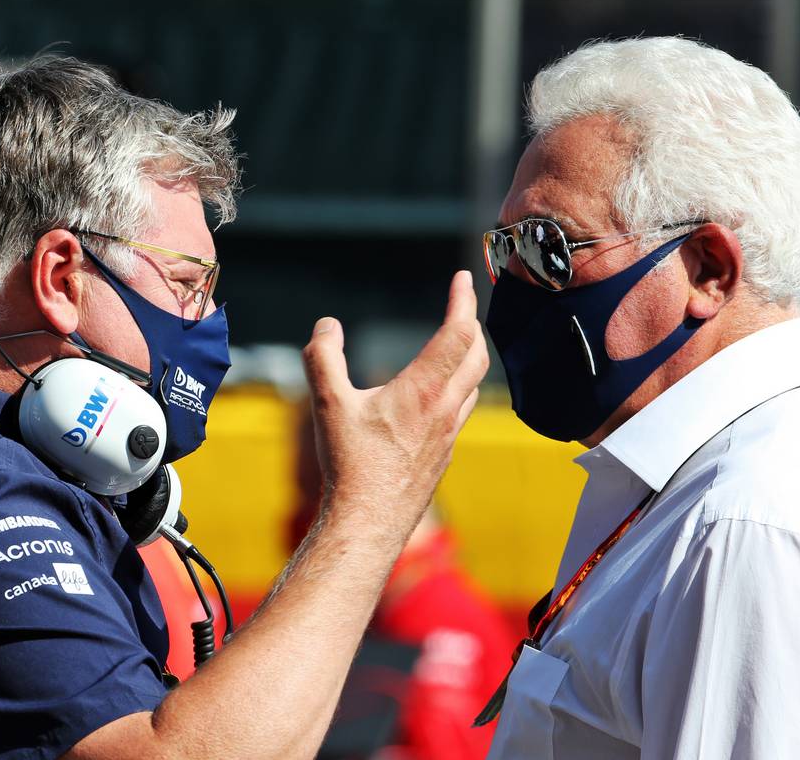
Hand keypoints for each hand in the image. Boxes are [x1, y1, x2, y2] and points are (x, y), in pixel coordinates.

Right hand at [301, 270, 488, 521]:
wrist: (369, 522)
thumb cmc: (350, 464)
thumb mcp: (327, 404)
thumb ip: (322, 357)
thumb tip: (327, 326)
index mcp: (424, 390)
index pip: (458, 333)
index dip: (463, 300)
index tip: (463, 278)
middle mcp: (446, 409)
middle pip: (477, 355)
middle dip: (473, 324)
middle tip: (463, 304)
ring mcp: (449, 434)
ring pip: (473, 385)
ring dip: (470, 358)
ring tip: (456, 344)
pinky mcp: (444, 455)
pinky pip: (461, 411)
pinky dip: (458, 389)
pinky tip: (439, 396)